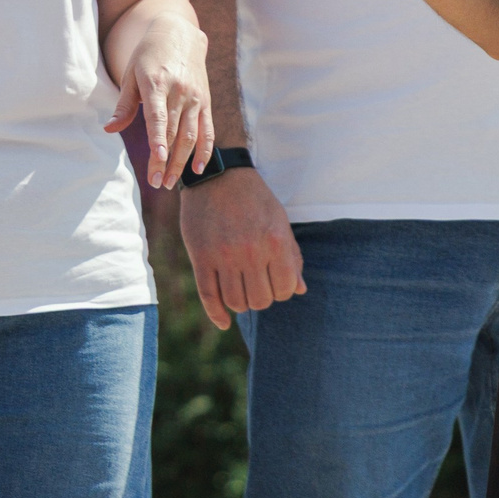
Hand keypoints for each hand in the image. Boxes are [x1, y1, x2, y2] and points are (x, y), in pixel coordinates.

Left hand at [101, 13, 212, 185]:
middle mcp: (179, 91)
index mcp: (156, 83)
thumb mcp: (130, 74)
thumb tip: (109, 130)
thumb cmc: (148, 55)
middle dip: (166, 160)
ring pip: (191, 135)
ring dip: (182, 161)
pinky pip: (207, 130)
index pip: (158, 116)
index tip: (158, 159)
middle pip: (173, 132)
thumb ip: (123, 105)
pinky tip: (197, 169)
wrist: (179, 33)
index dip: (158, 139)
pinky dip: (204, 151)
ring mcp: (195, 98)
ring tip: (170, 182)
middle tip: (157, 183)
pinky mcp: (205, 102)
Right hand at [179, 167, 306, 330]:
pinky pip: (209, 296)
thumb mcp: (279, 222)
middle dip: (261, 297)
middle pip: (260, 300)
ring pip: (236, 302)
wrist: (217, 175)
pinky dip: (217, 315)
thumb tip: (299, 290)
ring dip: (241, 303)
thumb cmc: (254, 199)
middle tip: (256, 283)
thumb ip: (291, 257)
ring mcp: (223, 256)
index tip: (274, 281)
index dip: (282, 290)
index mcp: (274, 243)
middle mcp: (250, 252)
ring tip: (240, 289)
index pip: (285, 290)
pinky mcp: (200, 256)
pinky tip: (224, 322)